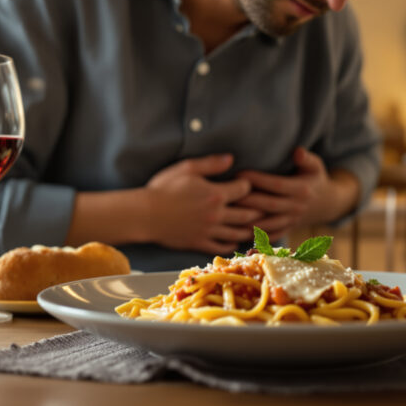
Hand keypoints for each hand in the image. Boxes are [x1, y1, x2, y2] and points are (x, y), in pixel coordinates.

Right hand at [144, 154, 261, 253]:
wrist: (145, 214)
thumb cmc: (163, 188)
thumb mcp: (186, 168)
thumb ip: (211, 163)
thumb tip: (231, 158)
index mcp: (216, 194)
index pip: (245, 190)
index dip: (247, 185)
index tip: (244, 184)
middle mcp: (217, 215)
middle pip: (247, 214)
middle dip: (255, 209)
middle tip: (260, 206)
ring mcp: (209, 231)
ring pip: (238, 232)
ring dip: (248, 228)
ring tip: (253, 224)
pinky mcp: (199, 242)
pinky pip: (222, 246)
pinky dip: (231, 244)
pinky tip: (233, 240)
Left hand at [236, 148, 358, 238]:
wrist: (326, 204)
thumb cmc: (314, 178)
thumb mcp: (315, 165)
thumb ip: (306, 158)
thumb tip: (297, 151)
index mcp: (302, 190)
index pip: (277, 185)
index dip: (258, 180)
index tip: (240, 174)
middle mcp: (297, 207)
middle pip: (269, 206)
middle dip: (248, 201)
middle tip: (227, 194)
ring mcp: (292, 221)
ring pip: (267, 224)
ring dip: (248, 220)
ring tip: (228, 214)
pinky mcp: (287, 230)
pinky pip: (269, 235)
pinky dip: (254, 235)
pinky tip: (237, 231)